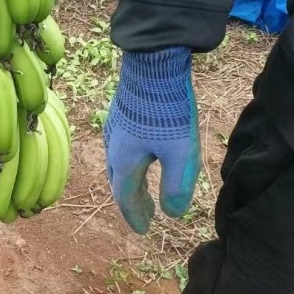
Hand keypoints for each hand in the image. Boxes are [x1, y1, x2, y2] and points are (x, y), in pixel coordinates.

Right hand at [104, 47, 200, 233]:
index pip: (126, 197)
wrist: (152, 64)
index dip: (135, 216)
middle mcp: (113, 147)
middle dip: (131, 201)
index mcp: (124, 162)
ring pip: (118, 164)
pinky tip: (141, 153)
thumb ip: (176, 187)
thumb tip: (173, 213)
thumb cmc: (167, 111)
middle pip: (119, 182)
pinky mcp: (121, 113)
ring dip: (130, 181)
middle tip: (145, 214)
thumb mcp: (180, 153)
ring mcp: (115, 128)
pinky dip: (130, 162)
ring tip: (142, 189)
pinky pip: (121, 147)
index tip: (144, 230)